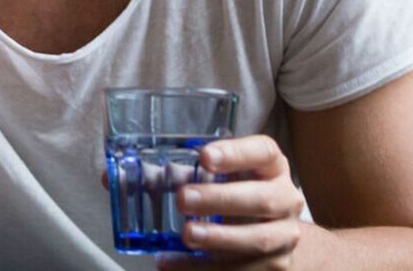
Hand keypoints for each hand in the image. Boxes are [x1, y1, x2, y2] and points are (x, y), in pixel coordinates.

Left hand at [157, 136, 305, 269]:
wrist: (273, 238)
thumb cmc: (240, 199)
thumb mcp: (223, 181)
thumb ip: (185, 176)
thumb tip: (127, 177)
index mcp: (272, 169)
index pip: (264, 152)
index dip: (236, 154)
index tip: (205, 157)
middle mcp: (285, 200)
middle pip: (262, 198)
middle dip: (221, 199)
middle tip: (184, 198)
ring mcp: (283, 236)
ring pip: (258, 239)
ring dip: (219, 237)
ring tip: (186, 234)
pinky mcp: (274, 267)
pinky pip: (240, 270)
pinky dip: (203, 267)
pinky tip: (174, 262)